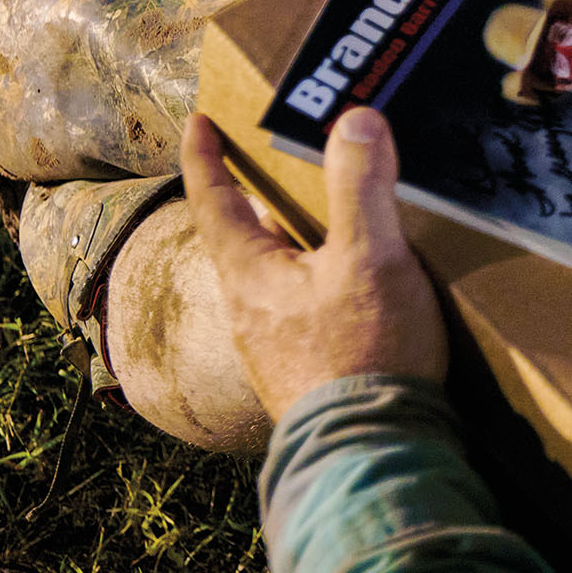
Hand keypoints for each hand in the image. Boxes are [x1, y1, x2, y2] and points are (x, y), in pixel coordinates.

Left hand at [181, 108, 448, 421]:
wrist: (372, 454)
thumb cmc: (365, 354)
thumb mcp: (370, 258)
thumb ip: (361, 186)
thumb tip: (355, 118)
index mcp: (249, 274)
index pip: (214, 199)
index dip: (206, 157)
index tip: (199, 122)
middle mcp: (248, 311)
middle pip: (243, 241)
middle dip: (257, 201)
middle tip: (275, 168)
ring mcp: (271, 350)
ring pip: (272, 280)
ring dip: (291, 248)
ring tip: (326, 227)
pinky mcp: (302, 377)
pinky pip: (298, 315)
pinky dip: (315, 288)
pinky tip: (349, 296)